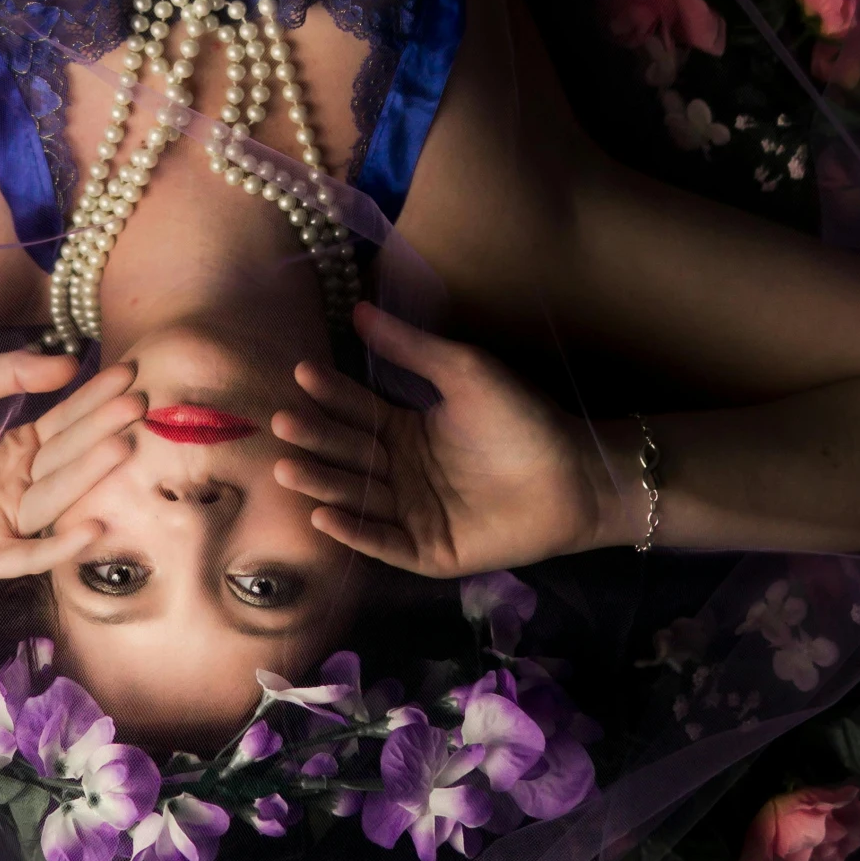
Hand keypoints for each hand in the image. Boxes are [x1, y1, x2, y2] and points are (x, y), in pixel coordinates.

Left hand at [0, 352, 142, 574]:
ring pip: (53, 503)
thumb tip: (66, 363)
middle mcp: (13, 489)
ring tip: (123, 446)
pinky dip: (58, 547)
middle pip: (66, 460)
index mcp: (11, 451)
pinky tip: (92, 524)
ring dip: (90, 478)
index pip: (64, 425)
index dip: (94, 403)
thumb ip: (9, 373)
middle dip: (102, 433)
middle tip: (139, 407)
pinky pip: (24, 556)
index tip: (130, 378)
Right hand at [271, 304, 599, 578]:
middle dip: (316, 438)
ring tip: (289, 468)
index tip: (301, 372)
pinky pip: (385, 542)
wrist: (577, 474)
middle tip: (281, 423)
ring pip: (359, 496)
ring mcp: (414, 514)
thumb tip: (358, 308)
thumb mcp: (464, 373)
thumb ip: (411, 348)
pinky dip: (355, 531)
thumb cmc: (523, 419)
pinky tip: (324, 516)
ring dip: (324, 483)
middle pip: (350, 453)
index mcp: (406, 430)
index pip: (357, 410)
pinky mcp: (429, 552)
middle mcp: (402, 472)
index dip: (331, 393)